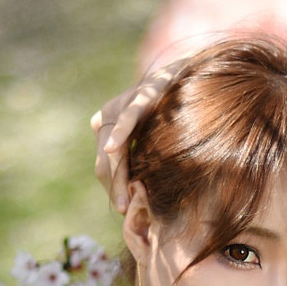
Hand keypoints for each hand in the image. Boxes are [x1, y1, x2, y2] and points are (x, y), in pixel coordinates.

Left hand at [89, 64, 178, 211]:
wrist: (184, 75)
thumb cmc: (165, 113)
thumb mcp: (147, 140)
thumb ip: (136, 161)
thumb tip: (135, 199)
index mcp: (104, 127)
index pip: (103, 166)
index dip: (112, 188)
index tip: (123, 209)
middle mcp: (106, 115)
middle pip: (106, 161)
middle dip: (115, 187)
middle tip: (124, 210)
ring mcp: (121, 104)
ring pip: (115, 148)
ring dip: (119, 175)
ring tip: (125, 198)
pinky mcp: (140, 96)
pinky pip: (128, 118)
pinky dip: (119, 133)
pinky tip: (112, 148)